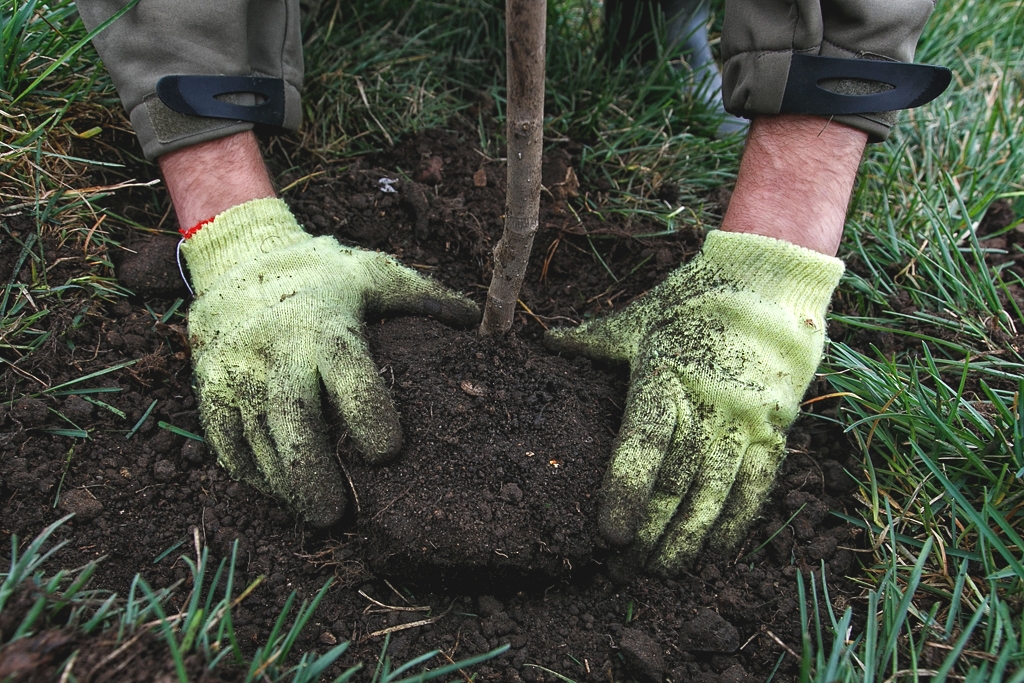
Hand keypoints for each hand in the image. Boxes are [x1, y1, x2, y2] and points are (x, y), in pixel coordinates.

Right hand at [182, 198, 478, 526]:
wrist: (235, 260)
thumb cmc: (319, 275)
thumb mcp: (371, 272)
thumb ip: (420, 296)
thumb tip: (472, 320)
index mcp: (321, 324)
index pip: (346, 373)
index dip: (368, 413)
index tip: (389, 451)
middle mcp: (274, 352)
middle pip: (292, 422)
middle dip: (312, 473)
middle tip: (336, 514)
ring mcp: (236, 375)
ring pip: (259, 441)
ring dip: (286, 483)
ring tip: (317, 513)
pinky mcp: (209, 391)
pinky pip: (228, 444)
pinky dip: (253, 474)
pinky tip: (281, 491)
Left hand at [545, 230, 842, 575]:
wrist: (771, 283)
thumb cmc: (694, 301)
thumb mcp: (640, 319)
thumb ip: (594, 341)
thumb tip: (548, 343)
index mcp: (664, 376)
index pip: (643, 445)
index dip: (626, 493)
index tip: (609, 535)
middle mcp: (707, 404)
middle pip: (675, 482)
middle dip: (648, 531)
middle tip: (623, 568)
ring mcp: (744, 420)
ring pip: (714, 494)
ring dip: (687, 539)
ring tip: (660, 571)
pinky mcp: (774, 430)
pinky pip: (755, 487)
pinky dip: (734, 523)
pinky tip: (714, 551)